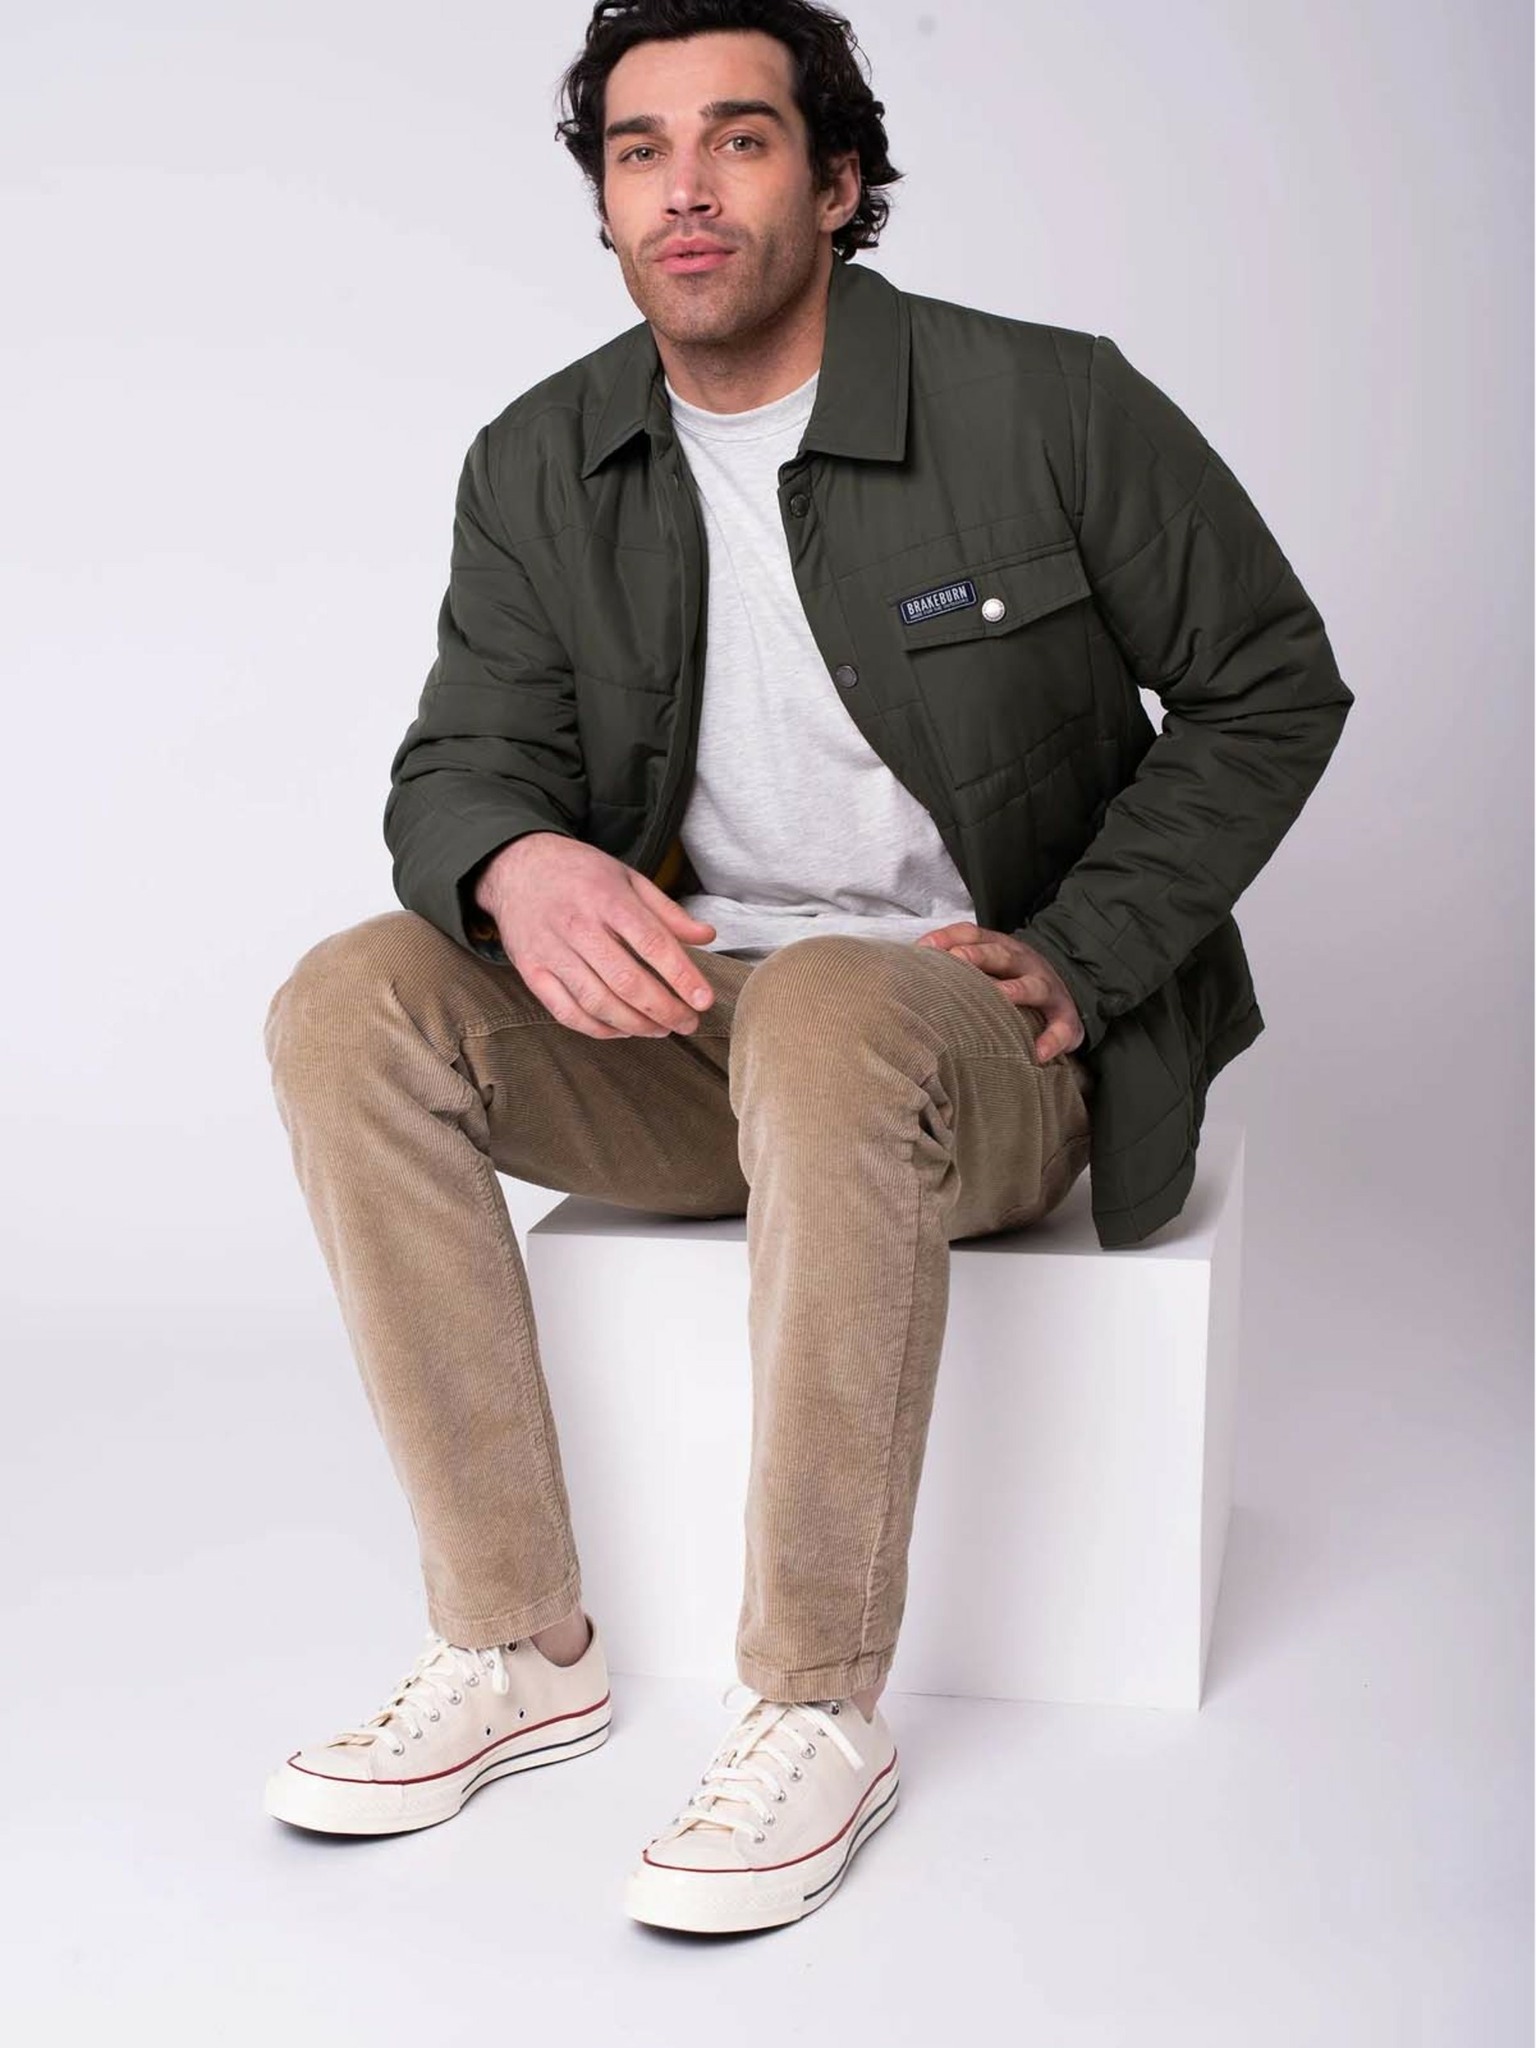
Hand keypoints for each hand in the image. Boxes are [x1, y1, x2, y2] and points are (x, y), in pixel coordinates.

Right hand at [475, 833, 717, 1039]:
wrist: (517, 866)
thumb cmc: (580, 873)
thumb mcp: (628, 878)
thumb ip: (667, 911)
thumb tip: (706, 936)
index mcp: (608, 898)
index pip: (653, 943)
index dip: (682, 976)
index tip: (704, 1000)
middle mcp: (579, 927)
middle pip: (627, 980)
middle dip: (664, 1009)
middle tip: (688, 1023)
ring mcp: (552, 952)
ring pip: (598, 1002)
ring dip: (636, 1025)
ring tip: (661, 1030)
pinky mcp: (531, 971)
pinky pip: (567, 1012)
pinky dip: (598, 1029)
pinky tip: (622, 1030)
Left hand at [914, 923, 1084, 1061]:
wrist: (1066, 990)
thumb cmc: (1011, 981)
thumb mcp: (988, 965)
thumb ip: (955, 963)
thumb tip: (910, 966)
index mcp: (1001, 948)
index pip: (973, 934)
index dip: (950, 937)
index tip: (925, 947)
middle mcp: (1024, 963)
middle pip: (1001, 954)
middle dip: (979, 956)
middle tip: (957, 960)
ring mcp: (1047, 988)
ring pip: (1033, 986)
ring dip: (1016, 990)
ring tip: (1000, 998)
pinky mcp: (1066, 1017)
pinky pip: (1061, 1028)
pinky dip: (1053, 1040)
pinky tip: (1038, 1053)